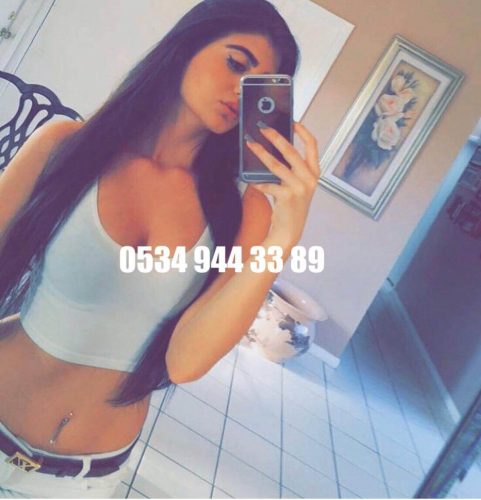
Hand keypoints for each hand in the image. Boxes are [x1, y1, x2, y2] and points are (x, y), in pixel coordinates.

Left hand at [245, 121, 320, 251]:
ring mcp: (299, 188)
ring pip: (277, 165)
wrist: (289, 232)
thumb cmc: (291, 207)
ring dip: (261, 153)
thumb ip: (291, 169)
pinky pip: (267, 184)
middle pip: (291, 151)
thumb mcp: (296, 185)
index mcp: (314, 173)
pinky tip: (249, 178)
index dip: (303, 131)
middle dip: (275, 136)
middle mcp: (309, 179)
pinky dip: (257, 181)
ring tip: (250, 144)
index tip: (291, 120)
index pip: (312, 145)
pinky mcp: (287, 197)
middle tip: (262, 128)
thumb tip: (275, 147)